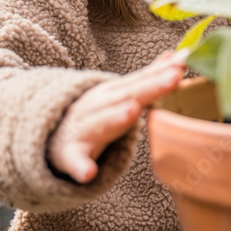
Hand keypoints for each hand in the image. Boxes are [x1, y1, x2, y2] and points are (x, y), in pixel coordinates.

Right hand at [47, 50, 187, 182]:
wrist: (45, 136)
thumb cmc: (93, 116)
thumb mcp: (119, 94)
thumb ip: (148, 77)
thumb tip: (176, 56)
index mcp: (112, 93)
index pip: (140, 81)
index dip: (162, 73)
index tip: (184, 64)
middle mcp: (97, 106)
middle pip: (125, 96)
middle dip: (150, 87)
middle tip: (174, 78)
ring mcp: (82, 129)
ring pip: (100, 123)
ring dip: (115, 117)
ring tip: (132, 111)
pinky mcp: (69, 155)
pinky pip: (74, 161)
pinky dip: (80, 166)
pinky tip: (88, 174)